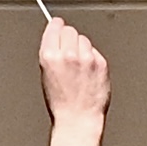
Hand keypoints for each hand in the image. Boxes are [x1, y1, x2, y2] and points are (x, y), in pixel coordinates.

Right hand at [37, 18, 109, 145]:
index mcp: (50, 56)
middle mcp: (68, 54)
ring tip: (79, 67)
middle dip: (69, 38)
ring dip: (82, 48)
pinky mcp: (100, 63)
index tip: (58, 26)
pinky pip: (95, 52)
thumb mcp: (46, 74)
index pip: (55, 26)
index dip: (57, 27)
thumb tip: (57, 36)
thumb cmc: (61, 102)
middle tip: (69, 52)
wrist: (78, 119)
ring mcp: (86, 58)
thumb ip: (52, 52)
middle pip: (70, 30)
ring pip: (84, 40)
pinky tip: (88, 73)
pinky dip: (92, 59)